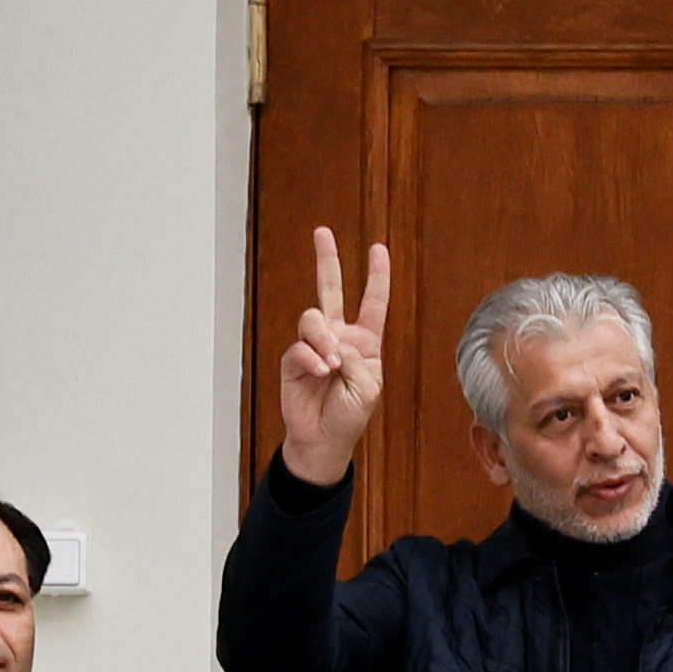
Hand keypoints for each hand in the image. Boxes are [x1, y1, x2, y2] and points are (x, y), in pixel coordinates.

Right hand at [275, 223, 393, 487]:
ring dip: (322, 339)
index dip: (376, 276)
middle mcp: (339, 337)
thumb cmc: (350, 415)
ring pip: (313, 318)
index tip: (378, 248)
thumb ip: (355, 358)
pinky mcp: (294, 359)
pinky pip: (299, 346)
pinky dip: (311, 357)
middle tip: (322, 232)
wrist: (323, 439)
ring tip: (329, 365)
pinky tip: (319, 371)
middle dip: (328, 260)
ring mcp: (315, 346)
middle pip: (332, 291)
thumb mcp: (368, 387)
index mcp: (365, 342)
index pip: (373, 303)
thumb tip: (331, 340)